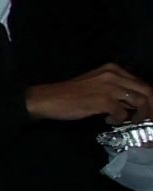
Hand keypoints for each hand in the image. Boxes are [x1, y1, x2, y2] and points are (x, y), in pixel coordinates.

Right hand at [28, 64, 152, 125]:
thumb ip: (117, 89)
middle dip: (150, 108)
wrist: (48, 98)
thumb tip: (135, 103)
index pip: (142, 83)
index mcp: (113, 69)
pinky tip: (109, 120)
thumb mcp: (97, 84)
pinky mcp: (103, 101)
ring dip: (139, 115)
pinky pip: (123, 113)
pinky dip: (119, 119)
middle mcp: (114, 75)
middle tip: (145, 120)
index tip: (147, 111)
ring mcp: (109, 87)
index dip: (149, 99)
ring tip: (128, 121)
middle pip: (147, 91)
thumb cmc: (71, 93)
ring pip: (140, 102)